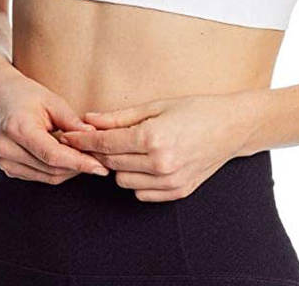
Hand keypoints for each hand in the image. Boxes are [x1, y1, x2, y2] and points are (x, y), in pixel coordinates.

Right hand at [0, 71, 110, 183]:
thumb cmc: (25, 93)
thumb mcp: (52, 100)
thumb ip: (72, 122)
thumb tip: (94, 137)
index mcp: (19, 129)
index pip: (54, 156)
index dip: (79, 163)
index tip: (100, 167)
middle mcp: (8, 150)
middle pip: (52, 169)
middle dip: (78, 167)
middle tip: (100, 159)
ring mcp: (5, 161)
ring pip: (47, 177)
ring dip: (69, 170)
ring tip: (86, 157)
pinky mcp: (8, 168)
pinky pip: (39, 176)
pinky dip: (56, 170)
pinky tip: (68, 157)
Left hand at [57, 92, 253, 201]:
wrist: (231, 127)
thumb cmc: (194, 109)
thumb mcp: (155, 106)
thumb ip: (119, 117)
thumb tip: (89, 120)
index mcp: (152, 138)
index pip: (105, 144)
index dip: (83, 140)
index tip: (68, 135)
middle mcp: (160, 164)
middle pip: (111, 163)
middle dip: (98, 151)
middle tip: (93, 138)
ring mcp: (169, 181)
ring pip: (123, 181)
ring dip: (119, 166)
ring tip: (130, 148)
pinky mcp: (177, 193)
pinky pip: (142, 193)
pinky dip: (137, 179)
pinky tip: (145, 162)